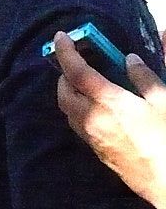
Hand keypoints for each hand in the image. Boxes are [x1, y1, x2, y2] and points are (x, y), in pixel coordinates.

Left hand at [55, 31, 165, 207]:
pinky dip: (77, 108)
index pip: (76, 71)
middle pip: (63, 90)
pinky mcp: (95, 149)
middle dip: (65, 73)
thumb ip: (143, 77)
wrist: (165, 181)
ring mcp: (91, 135)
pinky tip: (94, 106)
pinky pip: (76, 122)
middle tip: (77, 62)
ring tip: (84, 82)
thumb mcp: (162, 101)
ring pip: (66, 108)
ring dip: (69, 91)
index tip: (60, 36)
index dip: (65, 51)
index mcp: (107, 102)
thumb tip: (129, 59)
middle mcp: (91, 118)